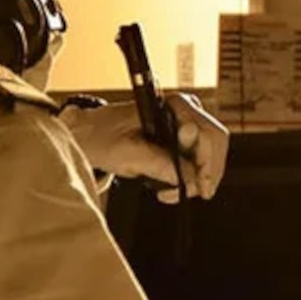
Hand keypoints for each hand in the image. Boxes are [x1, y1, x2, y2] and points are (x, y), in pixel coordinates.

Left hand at [62, 92, 230, 202]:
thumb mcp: (129, 155)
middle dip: (206, 172)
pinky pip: (198, 154)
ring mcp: (185, 119)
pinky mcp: (180, 133)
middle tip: (194, 194)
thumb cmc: (101, 137)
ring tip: (171, 192)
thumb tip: (192, 180)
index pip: (208, 134)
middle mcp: (184, 109)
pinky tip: (173, 185)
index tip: (201, 188)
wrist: (86, 133)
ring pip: (210, 150)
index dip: (209, 163)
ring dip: (198, 175)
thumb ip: (162, 166)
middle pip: (215, 142)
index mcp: (173, 105)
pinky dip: (191, 173)